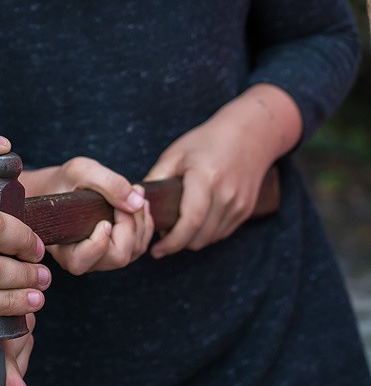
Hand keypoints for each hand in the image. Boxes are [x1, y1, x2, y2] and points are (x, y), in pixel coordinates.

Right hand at [21, 158, 153, 274]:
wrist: (65, 186)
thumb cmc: (67, 180)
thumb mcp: (81, 171)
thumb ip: (108, 184)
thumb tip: (136, 204)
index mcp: (63, 249)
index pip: (80, 262)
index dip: (97, 244)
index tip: (104, 221)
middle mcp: (84, 260)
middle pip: (117, 257)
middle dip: (129, 224)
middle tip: (131, 193)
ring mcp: (103, 258)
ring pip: (133, 251)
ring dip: (140, 221)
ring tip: (136, 193)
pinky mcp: (118, 251)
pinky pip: (140, 245)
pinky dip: (145, 224)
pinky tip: (138, 204)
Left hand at [146, 85, 301, 256]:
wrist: (249, 135)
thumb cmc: (207, 141)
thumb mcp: (176, 154)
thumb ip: (156, 178)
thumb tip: (137, 202)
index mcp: (206, 178)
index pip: (190, 221)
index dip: (172, 241)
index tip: (156, 250)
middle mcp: (226, 194)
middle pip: (200, 236)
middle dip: (177, 244)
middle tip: (161, 237)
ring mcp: (239, 204)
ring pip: (210, 238)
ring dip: (191, 240)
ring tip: (176, 229)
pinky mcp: (246, 210)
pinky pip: (221, 233)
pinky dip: (205, 234)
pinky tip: (194, 224)